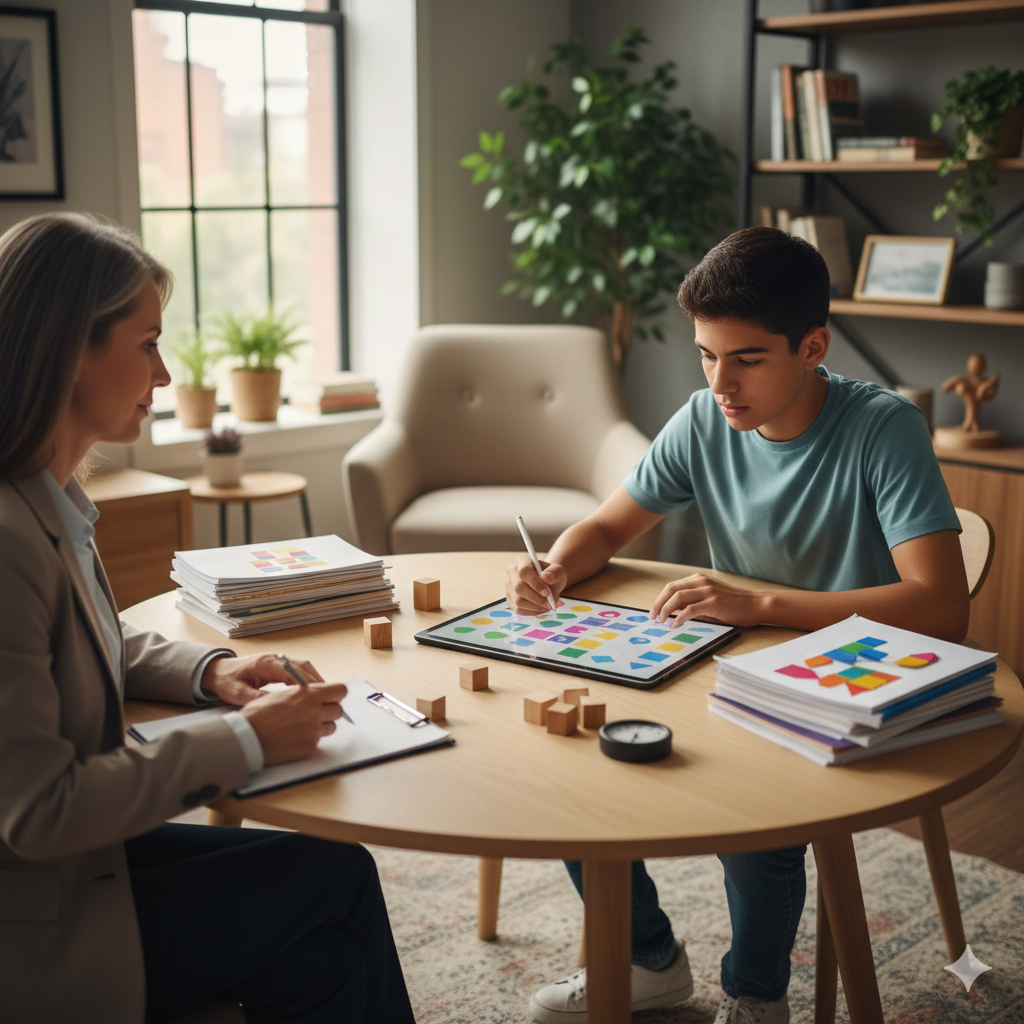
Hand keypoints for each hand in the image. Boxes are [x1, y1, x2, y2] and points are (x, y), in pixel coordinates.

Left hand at [200, 652, 324, 706]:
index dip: (306, 683)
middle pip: (303, 666)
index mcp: (266, 663)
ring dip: (315, 680)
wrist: (217, 671)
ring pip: (303, 667)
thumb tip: (277, 705)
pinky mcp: (279, 665)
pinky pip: (298, 670)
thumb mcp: (238, 693)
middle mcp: (275, 658)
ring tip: (324, 695)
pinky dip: (308, 680)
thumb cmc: (226, 681)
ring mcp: (278, 660)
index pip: (292, 671)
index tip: (316, 695)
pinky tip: (312, 693)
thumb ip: (257, 698)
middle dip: (316, 681)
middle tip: (328, 697)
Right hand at [239, 681, 347, 765]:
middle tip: (316, 711)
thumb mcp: (282, 694)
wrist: (246, 738)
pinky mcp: (309, 747)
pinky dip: (309, 738)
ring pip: (331, 726)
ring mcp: (313, 731)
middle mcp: (315, 712)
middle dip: (329, 710)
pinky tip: (293, 736)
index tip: (330, 696)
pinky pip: (318, 741)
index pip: (340, 690)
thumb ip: (302, 693)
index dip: (336, 693)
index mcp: (309, 695)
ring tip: (302, 724)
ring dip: (321, 725)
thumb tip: (314, 693)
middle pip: (338, 710)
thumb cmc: (258, 714)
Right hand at [506, 553, 566, 615]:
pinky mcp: (510, 599)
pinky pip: (518, 609)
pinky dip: (532, 611)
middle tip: (550, 603)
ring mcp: (509, 586)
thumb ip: (555, 572)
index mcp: (522, 560)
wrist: (548, 583)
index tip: (547, 592)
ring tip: (548, 606)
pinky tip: (541, 608)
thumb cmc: (552, 575)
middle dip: (536, 598)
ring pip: (518, 600)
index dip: (535, 583)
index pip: (524, 571)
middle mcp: (512, 572)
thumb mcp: (559, 571)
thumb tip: (546, 577)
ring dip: (535, 606)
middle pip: (519, 587)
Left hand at [649, 573, 768, 628]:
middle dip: (658, 604)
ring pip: (677, 597)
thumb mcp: (710, 600)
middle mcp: (701, 582)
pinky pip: (690, 609)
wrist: (757, 604)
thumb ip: (692, 604)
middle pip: (670, 589)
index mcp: (699, 580)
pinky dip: (679, 618)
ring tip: (661, 621)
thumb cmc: (735, 605)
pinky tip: (675, 625)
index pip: (672, 587)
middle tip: (652, 617)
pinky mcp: (713, 602)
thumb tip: (672, 613)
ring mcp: (707, 591)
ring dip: (665, 610)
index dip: (660, 599)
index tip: (654, 611)